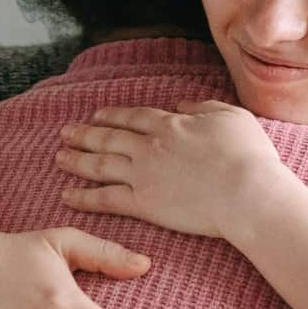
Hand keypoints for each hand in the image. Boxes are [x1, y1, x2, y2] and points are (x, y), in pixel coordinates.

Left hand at [55, 101, 301, 243]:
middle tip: (65, 132)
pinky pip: (105, 199)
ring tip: (58, 158)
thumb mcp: (232, 116)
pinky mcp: (143, 204)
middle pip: (109, 137)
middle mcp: (150, 147)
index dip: (113, 115)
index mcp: (171, 125)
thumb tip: (183, 105)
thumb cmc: (248, 155)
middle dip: (85, 134)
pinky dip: (84, 196)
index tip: (98, 115)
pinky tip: (67, 195)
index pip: (134, 117)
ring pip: (100, 165)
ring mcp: (143, 175)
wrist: (247, 192)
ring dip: (77, 160)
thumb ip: (204, 107)